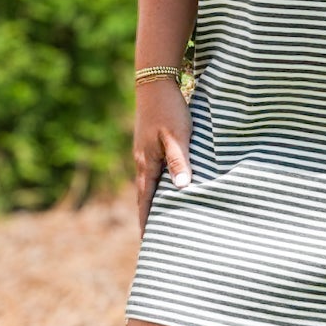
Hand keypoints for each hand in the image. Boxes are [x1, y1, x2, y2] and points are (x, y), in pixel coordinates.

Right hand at [133, 80, 191, 231]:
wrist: (155, 83)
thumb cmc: (169, 109)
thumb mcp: (177, 135)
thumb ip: (180, 161)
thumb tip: (183, 188)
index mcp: (147, 164)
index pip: (146, 201)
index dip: (148, 222)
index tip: (150, 242)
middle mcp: (143, 162)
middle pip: (145, 197)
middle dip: (149, 218)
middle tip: (155, 240)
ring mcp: (145, 153)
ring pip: (150, 185)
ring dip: (154, 203)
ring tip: (162, 220)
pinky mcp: (150, 145)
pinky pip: (154, 173)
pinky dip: (158, 187)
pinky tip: (167, 189)